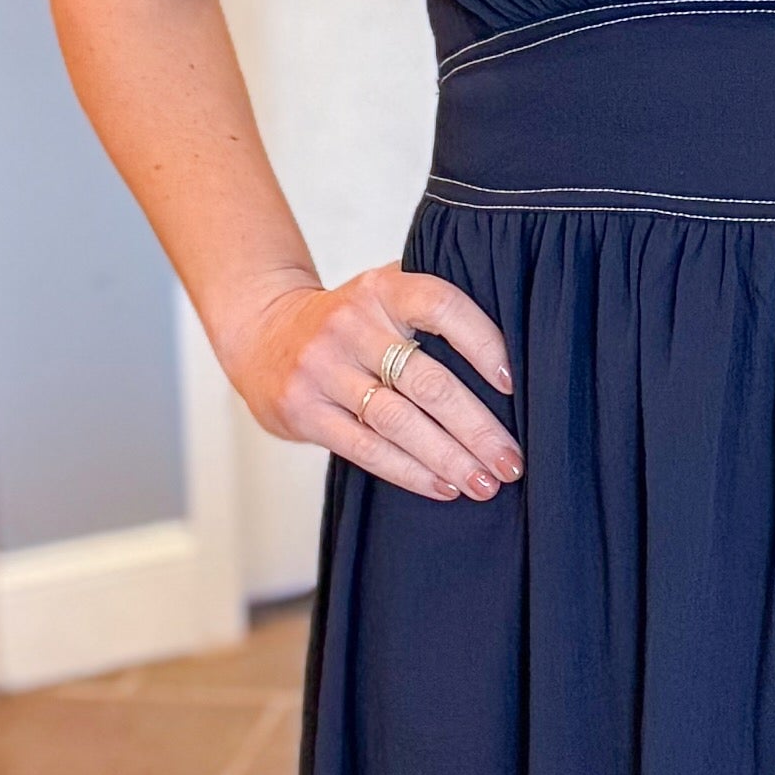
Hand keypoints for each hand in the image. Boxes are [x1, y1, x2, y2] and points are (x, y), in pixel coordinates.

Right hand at [223, 265, 522, 501]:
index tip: (513, 383)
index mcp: (382, 288)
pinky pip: (366, 448)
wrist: (261, 332)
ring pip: (399, 421)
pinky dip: (411, 472)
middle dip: (477, 428)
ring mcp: (323, 367)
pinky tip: (444, 486)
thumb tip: (514, 362)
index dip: (482, 343)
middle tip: (512, 461)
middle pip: (427, 381)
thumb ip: (432, 312)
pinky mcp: (304, 409)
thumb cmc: (348, 322)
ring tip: (485, 483)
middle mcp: (351, 324)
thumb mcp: (383, 295)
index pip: (441, 306)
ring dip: (449, 458)